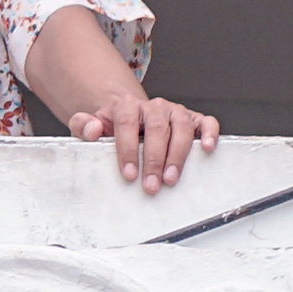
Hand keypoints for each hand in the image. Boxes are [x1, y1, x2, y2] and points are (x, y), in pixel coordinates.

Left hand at [69, 95, 218, 193]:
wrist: (131, 117)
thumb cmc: (114, 128)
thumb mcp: (93, 125)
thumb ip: (83, 125)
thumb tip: (92, 129)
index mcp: (127, 106)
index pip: (126, 123)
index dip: (127, 149)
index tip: (129, 174)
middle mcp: (153, 106)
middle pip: (155, 127)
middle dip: (153, 159)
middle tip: (151, 185)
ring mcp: (175, 111)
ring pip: (180, 126)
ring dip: (177, 154)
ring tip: (171, 178)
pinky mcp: (194, 119)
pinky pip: (205, 121)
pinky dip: (209, 133)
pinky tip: (207, 148)